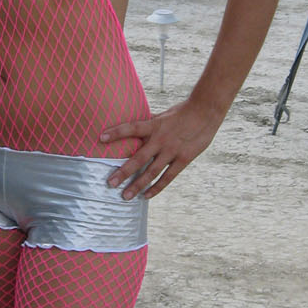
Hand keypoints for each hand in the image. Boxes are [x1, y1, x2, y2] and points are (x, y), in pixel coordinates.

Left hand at [100, 101, 221, 200]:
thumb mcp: (163, 115)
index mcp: (154, 125)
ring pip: (151, 172)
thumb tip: (135, 124)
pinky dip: (157, 187)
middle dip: (123, 172)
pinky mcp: (183, 159)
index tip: (101, 138)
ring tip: (125, 196)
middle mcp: (161, 139)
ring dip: (137, 185)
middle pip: (138, 158)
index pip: (131, 128)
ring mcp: (172, 151)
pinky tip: (146, 196)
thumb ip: (150, 123)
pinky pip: (168, 177)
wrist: (206, 112)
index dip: (116, 132)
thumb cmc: (183, 111)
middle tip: (110, 183)